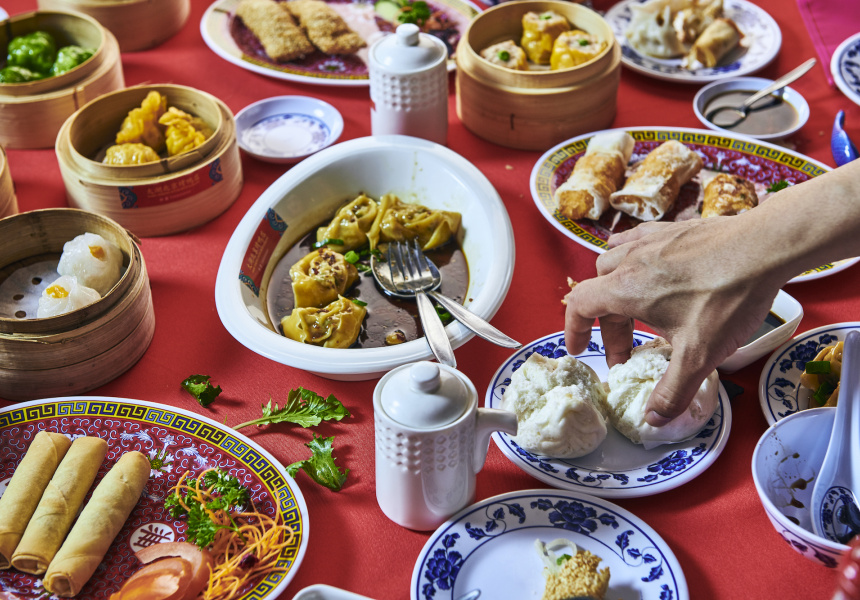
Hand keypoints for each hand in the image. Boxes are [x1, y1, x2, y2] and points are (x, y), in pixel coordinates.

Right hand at [564, 217, 781, 424]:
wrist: (763, 248)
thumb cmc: (726, 298)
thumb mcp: (698, 355)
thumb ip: (672, 390)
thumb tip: (652, 418)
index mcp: (625, 289)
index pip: (579, 305)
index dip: (573, 329)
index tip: (580, 349)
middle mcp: (630, 261)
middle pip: (599, 290)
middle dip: (608, 324)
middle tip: (628, 350)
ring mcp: (651, 240)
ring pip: (614, 261)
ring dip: (615, 288)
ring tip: (634, 308)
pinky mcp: (673, 229)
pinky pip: (637, 240)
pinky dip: (634, 258)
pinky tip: (653, 268)